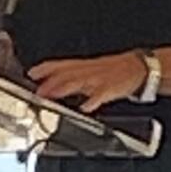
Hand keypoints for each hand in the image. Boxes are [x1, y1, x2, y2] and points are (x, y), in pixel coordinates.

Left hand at [29, 52, 147, 110]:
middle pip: (68, 73)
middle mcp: (89, 70)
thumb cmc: (114, 70)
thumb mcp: (92, 70)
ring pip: (80, 81)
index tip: (31, 73)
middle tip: (38, 90)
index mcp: (84, 66)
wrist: (139, 67)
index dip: (45, 68)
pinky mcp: (111, 88)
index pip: (62, 64)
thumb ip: (74, 78)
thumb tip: (54, 84)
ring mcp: (100, 79)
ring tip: (53, 96)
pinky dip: (93, 100)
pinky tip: (85, 107)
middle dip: (51, 81)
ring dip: (65, 88)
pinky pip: (101, 94)